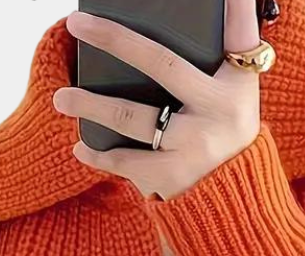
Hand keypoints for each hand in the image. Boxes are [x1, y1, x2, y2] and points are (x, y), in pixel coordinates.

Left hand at [53, 0, 263, 200]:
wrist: (242, 189)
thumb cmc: (235, 120)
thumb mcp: (243, 80)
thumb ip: (237, 35)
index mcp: (224, 93)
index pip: (171, 57)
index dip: (130, 37)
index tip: (88, 16)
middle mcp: (208, 125)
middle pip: (151, 85)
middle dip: (113, 49)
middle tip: (75, 29)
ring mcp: (188, 157)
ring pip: (133, 124)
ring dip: (92, 109)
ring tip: (62, 99)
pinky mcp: (172, 182)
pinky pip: (128, 165)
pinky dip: (101, 158)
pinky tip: (80, 148)